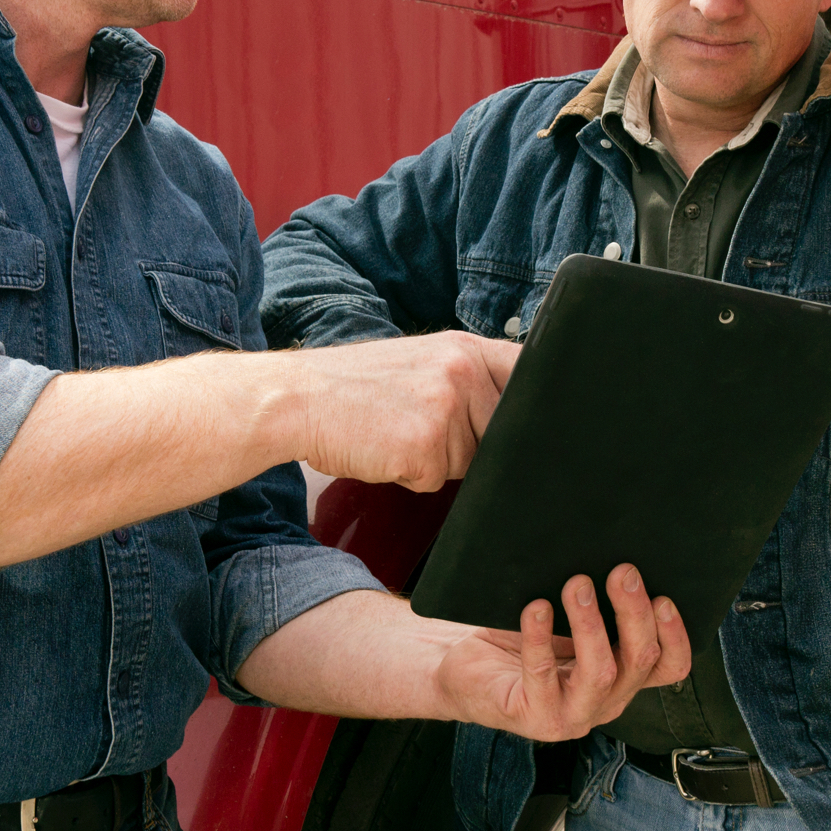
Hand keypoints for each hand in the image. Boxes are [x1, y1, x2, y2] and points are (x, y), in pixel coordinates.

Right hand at [294, 332, 519, 491]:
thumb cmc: (355, 388)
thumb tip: (512, 420)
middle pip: (503, 434)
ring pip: (470, 463)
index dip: (533, 409)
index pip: (530, 377)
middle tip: (421, 426)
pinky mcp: (425, 445)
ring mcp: (445, 407)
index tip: (524, 425)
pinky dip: (411, 477)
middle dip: (472, 444)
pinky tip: (385, 450)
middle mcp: (461, 371)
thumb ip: (468, 381)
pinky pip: (435, 481)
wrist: (298, 398)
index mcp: (464, 348)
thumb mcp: (421, 363)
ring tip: (397, 434)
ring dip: (438, 463)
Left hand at [434, 564, 691, 740]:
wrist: (465, 669)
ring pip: (601, 673)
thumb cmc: (520, 637)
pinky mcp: (534, 717)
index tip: (664, 596)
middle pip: (640, 662)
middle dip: (634, 613)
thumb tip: (611, 547)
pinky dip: (540, 638)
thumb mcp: (565, 619)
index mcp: (622, 676)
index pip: (669, 667)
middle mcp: (605, 700)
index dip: (676, 636)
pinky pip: (542, 676)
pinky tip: (535, 608)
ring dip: (592, 625)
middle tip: (621, 572)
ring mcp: (572, 715)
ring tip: (577, 585)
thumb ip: (595, 600)